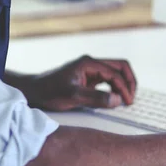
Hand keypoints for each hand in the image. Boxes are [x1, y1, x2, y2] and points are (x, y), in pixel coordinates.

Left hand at [22, 55, 136, 110]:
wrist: (34, 91)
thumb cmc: (49, 91)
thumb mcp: (73, 96)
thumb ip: (96, 98)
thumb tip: (117, 100)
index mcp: (89, 63)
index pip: (115, 73)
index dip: (124, 88)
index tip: (127, 102)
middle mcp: (92, 63)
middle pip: (120, 67)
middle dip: (129, 82)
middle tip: (131, 98)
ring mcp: (90, 70)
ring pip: (115, 73)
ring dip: (123, 84)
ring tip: (126, 100)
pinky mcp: (89, 78)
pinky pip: (108, 80)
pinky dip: (115, 87)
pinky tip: (115, 98)